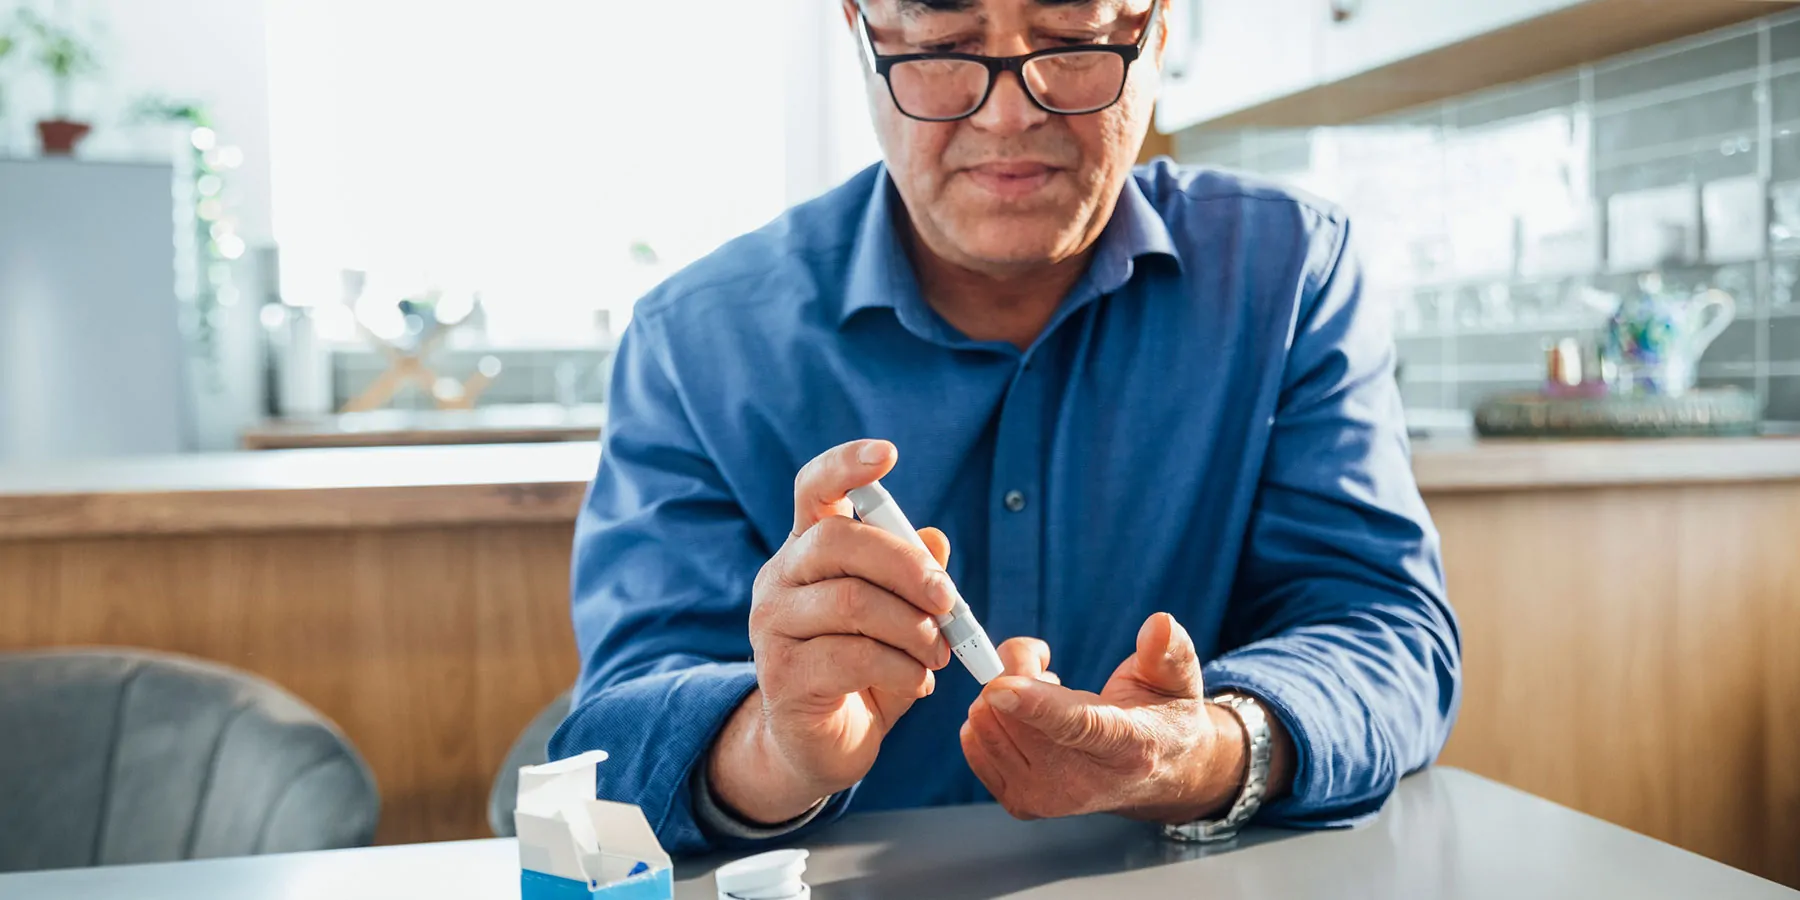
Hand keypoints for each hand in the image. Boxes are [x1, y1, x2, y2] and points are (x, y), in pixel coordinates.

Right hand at [707, 439, 957, 824]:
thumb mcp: (897, 618)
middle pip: (837, 542)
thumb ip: (913, 578)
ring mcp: (773, 628)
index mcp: (806, 550)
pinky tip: (919, 683)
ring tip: (940, 653)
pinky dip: (902, 669)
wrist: (818, 746)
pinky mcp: (784, 677)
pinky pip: (853, 657)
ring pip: (852, 603)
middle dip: (907, 566)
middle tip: (948, 600)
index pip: (813, 490)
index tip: (889, 454)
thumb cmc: (861, 669)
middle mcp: (780, 579)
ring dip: (914, 628)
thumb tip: (935, 539)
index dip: (846, 465)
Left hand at [960, 613, 1289, 822]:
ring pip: (987, 725)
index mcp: (1129, 746)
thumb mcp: (1177, 679)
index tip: (998, 684)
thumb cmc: (1162, 716)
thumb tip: (1159, 623)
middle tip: (1049, 671)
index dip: (1034, 704)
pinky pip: (973, 742)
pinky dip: (991, 717)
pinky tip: (1025, 720)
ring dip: (1003, 696)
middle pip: (1015, 717)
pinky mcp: (1020, 804)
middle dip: (1018, 672)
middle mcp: (1084, 782)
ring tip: (1044, 698)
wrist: (1156, 774)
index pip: (1076, 726)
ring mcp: (1048, 799)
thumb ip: (1168, 651)